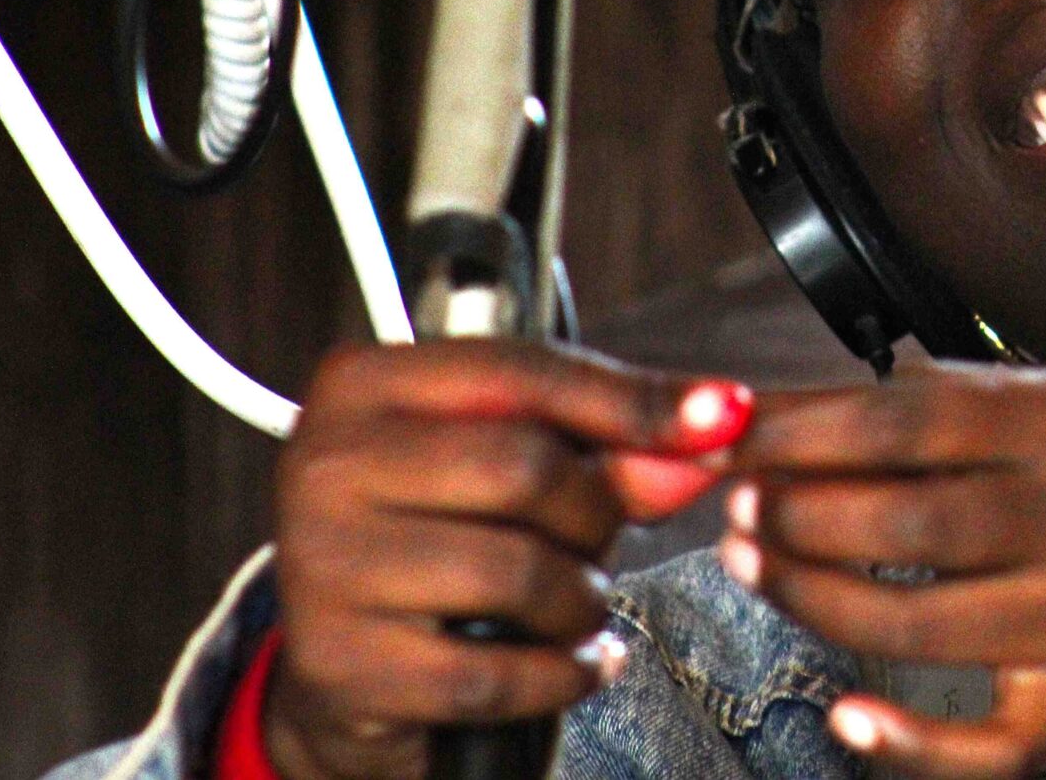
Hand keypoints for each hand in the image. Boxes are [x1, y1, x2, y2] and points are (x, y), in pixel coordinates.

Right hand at [263, 341, 751, 779]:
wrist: (344, 670)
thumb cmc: (443, 539)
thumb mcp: (516, 469)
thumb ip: (610, 441)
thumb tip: (714, 424)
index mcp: (364, 384)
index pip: (524, 372)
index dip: (634, 400)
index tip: (724, 416)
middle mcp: (324, 462)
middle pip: (527, 468)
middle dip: (596, 516)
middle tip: (596, 545)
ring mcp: (320, 566)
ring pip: (517, 572)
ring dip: (581, 601)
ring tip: (572, 607)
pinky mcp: (339, 664)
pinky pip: (497, 671)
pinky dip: (560, 674)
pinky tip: (567, 664)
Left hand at [720, 364, 1045, 779]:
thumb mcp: (1024, 399)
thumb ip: (918, 404)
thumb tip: (771, 415)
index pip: (910, 423)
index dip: (806, 433)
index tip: (733, 438)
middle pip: (915, 525)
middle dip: (803, 519)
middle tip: (738, 510)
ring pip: (928, 631)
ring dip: (818, 603)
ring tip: (757, 567)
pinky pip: (987, 746)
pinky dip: (908, 742)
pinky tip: (846, 714)